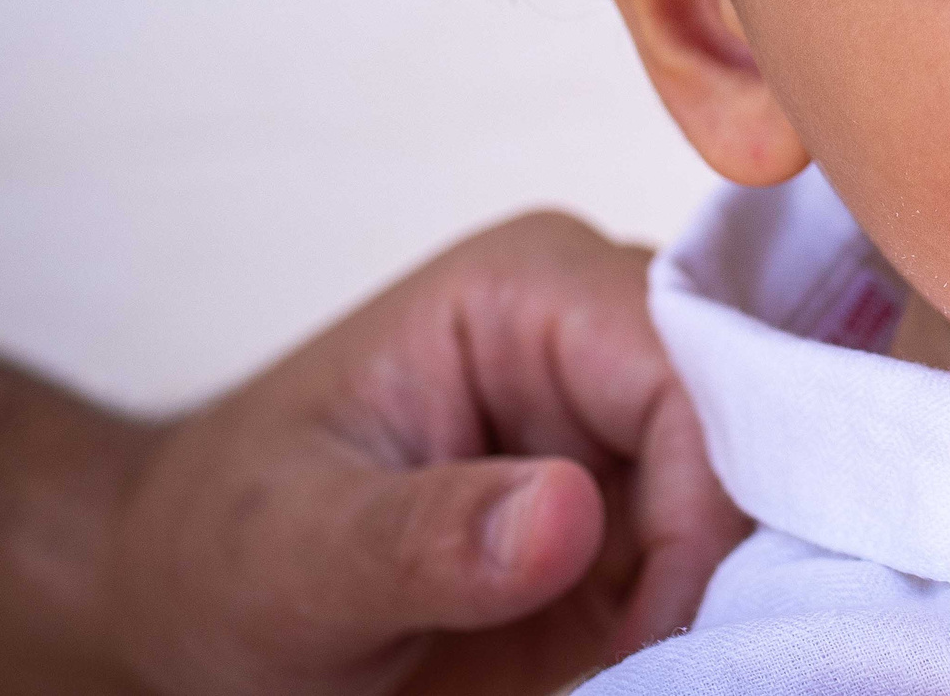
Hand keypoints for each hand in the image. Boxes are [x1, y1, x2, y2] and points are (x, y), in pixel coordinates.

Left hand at [106, 211, 750, 695]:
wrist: (191, 609)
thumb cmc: (218, 552)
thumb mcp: (293, 557)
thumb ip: (423, 537)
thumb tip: (566, 513)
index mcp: (525, 291)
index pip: (688, 362)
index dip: (704, 494)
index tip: (662, 623)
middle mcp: (601, 335)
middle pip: (750, 419)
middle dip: (731, 543)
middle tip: (685, 653)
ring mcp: (625, 424)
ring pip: (757, 492)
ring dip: (726, 590)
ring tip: (656, 663)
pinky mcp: (636, 510)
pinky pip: (724, 556)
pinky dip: (710, 620)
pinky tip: (665, 664)